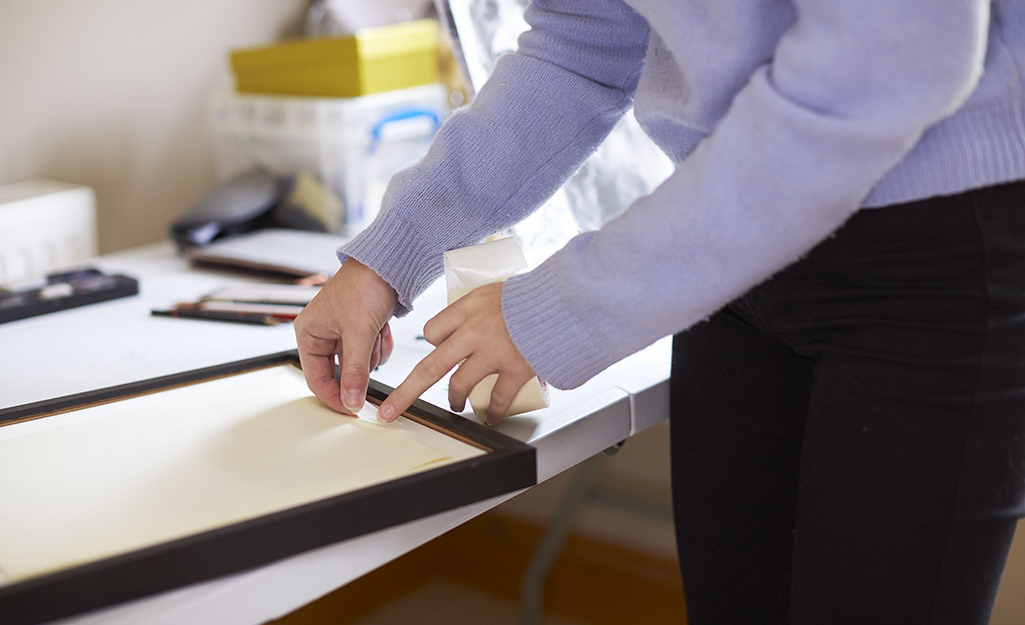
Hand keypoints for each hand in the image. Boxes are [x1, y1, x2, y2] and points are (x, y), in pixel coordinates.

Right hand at [294, 258, 397, 413]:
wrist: (389, 263)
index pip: (317, 379)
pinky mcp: (362, 330)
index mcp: (309, 333)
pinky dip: (381, 344)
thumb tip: (351, 401)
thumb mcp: (359, 332)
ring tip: (377, 330)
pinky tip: (383, 327)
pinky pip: (372, 353)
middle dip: (361, 365)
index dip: (335, 396)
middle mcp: (322, 334)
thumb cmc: (364, 285)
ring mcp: (343, 333)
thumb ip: (354, 371)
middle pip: (340, 373)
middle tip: (371, 360)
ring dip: (373, 352)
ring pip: (360, 365)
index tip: (354, 409)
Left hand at [378, 282, 535, 425]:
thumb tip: (474, 327)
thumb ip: (480, 310)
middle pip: (430, 367)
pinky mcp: (515, 369)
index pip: (433, 331)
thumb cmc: (533, 294)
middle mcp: (474, 332)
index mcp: (468, 308)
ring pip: (460, 385)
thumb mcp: (495, 290)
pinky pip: (498, 398)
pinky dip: (494, 411)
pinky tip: (492, 416)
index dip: (434, 343)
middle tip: (391, 409)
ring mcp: (493, 353)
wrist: (564, 300)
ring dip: (455, 398)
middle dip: (406, 392)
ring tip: (455, 404)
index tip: (439, 348)